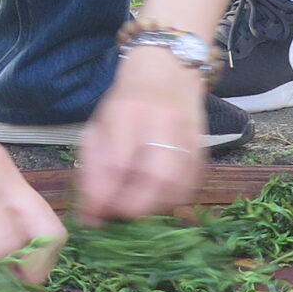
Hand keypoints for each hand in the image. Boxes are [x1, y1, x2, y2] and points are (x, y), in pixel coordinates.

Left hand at [74, 46, 204, 224]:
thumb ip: (92, 170)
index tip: (92, 216)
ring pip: (176, 187)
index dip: (104, 196)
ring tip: (133, 211)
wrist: (167, 73)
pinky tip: (154, 200)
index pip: (117, 163)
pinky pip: (190, 188)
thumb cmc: (126, 104)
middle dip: (131, 208)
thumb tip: (90, 216)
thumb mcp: (99, 127)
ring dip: (151, 209)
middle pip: (154, 177)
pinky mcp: (203, 149)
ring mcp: (188, 134)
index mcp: (127, 111)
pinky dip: (171, 203)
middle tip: (115, 218)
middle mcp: (162, 121)